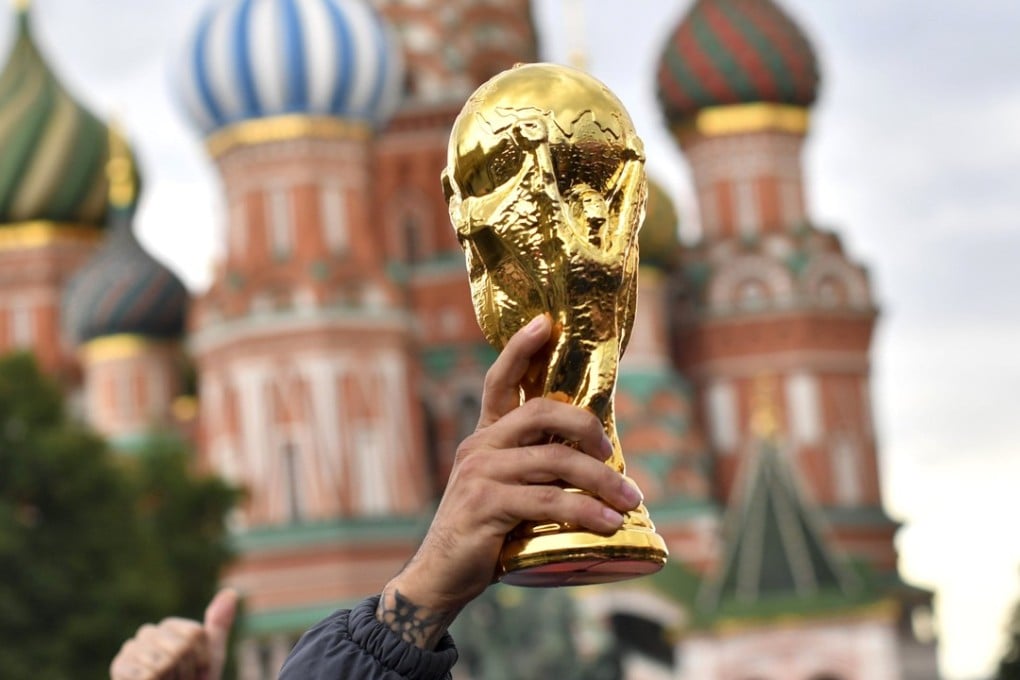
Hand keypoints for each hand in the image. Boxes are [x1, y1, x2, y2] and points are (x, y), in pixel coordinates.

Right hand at [110, 589, 236, 679]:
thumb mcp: (210, 658)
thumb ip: (218, 626)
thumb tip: (231, 592)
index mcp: (170, 627)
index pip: (195, 634)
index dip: (202, 659)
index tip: (196, 671)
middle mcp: (148, 633)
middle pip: (181, 647)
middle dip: (187, 672)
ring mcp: (131, 650)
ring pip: (165, 662)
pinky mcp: (119, 668)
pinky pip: (147, 675)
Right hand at [376, 314, 642, 648]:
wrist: (441, 577)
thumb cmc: (485, 535)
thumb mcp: (510, 492)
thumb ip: (539, 471)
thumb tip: (597, 465)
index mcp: (485, 436)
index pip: (500, 381)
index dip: (521, 348)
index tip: (546, 322)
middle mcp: (479, 445)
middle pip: (541, 412)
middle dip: (588, 427)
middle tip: (614, 454)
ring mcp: (479, 473)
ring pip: (555, 461)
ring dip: (602, 481)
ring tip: (631, 501)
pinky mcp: (484, 504)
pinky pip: (548, 501)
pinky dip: (586, 512)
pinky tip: (609, 524)